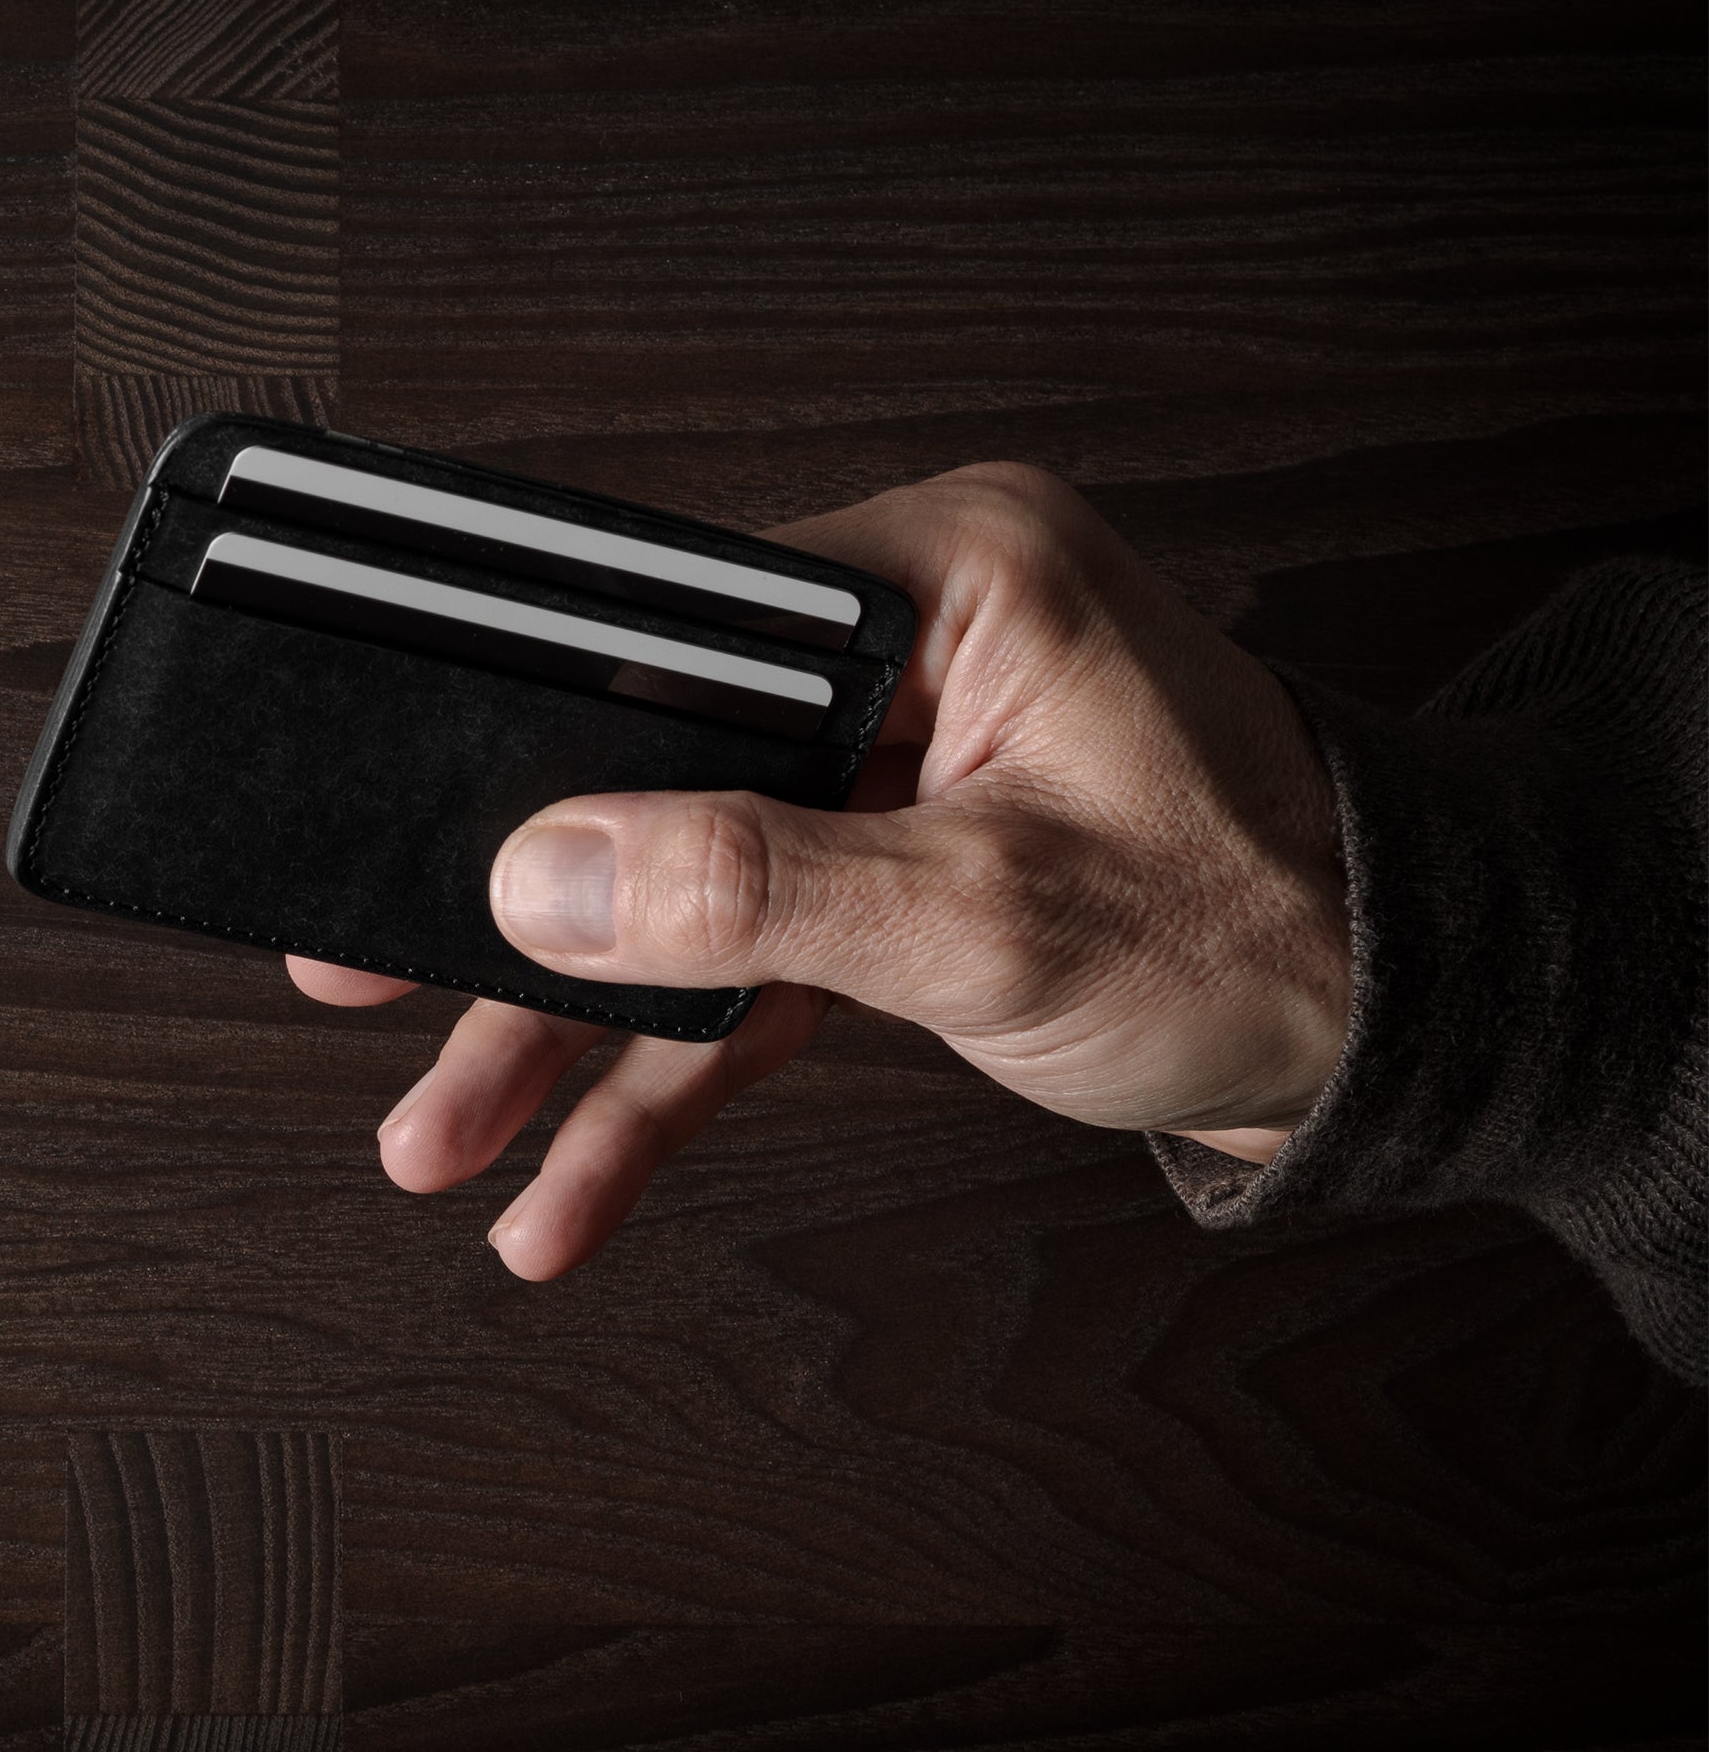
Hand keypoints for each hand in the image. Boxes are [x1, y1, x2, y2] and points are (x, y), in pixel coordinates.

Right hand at [289, 462, 1352, 1280]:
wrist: (1393, 1043)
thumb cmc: (1262, 933)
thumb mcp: (989, 917)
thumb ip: (756, 889)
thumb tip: (547, 879)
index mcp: (945, 572)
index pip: (675, 631)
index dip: (524, 740)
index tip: (401, 829)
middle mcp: (906, 648)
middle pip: (649, 772)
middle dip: (516, 925)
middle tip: (358, 984)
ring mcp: (896, 763)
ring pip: (682, 889)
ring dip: (570, 1033)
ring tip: (447, 1138)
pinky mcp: (895, 865)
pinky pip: (750, 962)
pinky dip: (670, 1073)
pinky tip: (578, 1178)